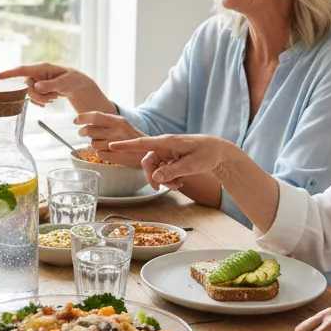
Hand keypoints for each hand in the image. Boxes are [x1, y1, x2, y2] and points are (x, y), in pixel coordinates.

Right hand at [0, 63, 95, 106]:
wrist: (78, 85)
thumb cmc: (73, 80)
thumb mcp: (65, 83)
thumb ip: (51, 85)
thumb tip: (36, 86)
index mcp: (42, 68)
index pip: (22, 70)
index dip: (9, 73)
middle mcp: (36, 73)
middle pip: (26, 87)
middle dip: (38, 96)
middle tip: (53, 98)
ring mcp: (37, 80)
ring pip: (30, 94)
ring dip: (42, 99)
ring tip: (55, 97)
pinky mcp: (38, 87)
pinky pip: (33, 97)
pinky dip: (41, 101)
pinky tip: (50, 100)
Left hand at [73, 112, 144, 165]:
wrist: (148, 151)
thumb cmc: (131, 137)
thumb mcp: (121, 124)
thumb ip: (105, 122)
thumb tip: (85, 124)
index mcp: (117, 121)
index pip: (96, 116)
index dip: (83, 118)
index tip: (75, 121)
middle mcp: (116, 131)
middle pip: (90, 130)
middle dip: (84, 132)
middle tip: (82, 133)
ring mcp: (116, 144)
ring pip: (94, 144)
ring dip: (95, 144)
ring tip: (105, 144)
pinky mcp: (116, 156)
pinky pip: (99, 154)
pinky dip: (101, 154)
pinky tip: (109, 152)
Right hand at [108, 134, 229, 189]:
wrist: (218, 152)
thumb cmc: (206, 154)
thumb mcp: (191, 165)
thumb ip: (171, 171)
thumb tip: (155, 179)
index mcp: (167, 142)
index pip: (142, 143)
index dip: (126, 145)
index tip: (111, 145)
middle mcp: (163, 146)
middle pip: (147, 162)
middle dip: (153, 177)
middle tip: (161, 189)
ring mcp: (166, 153)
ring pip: (155, 169)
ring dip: (164, 180)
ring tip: (180, 184)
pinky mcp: (170, 159)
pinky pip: (162, 170)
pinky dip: (169, 178)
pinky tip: (181, 181)